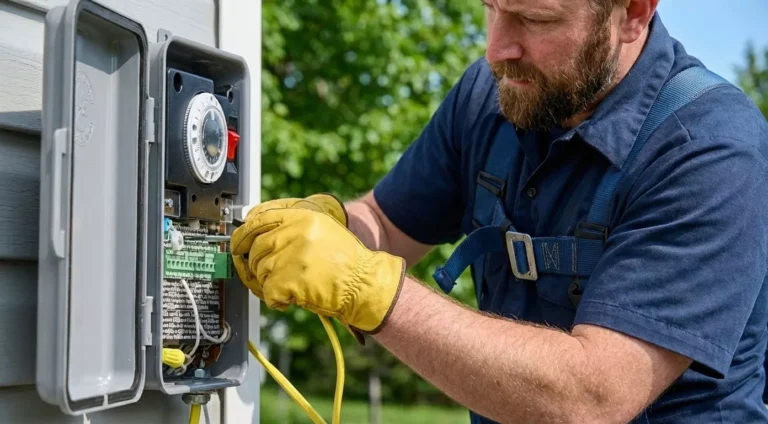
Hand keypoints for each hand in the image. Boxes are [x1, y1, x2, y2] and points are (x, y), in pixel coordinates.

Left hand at [231, 193, 346, 296]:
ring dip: (270, 284)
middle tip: (273, 275)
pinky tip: (291, 299)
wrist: (363, 283)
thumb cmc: (346, 261)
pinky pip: (267, 292)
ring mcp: (290, 256)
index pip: (258, 219)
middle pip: (255, 249)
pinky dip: (276, 300)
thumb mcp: (322, 230)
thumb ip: (291, 226)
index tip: (238, 245)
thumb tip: (256, 236)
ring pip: (260, 272)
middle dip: (258, 265)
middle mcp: (293, 233)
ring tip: (290, 287)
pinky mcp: (288, 280)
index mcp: (302, 217)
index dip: (243, 234)